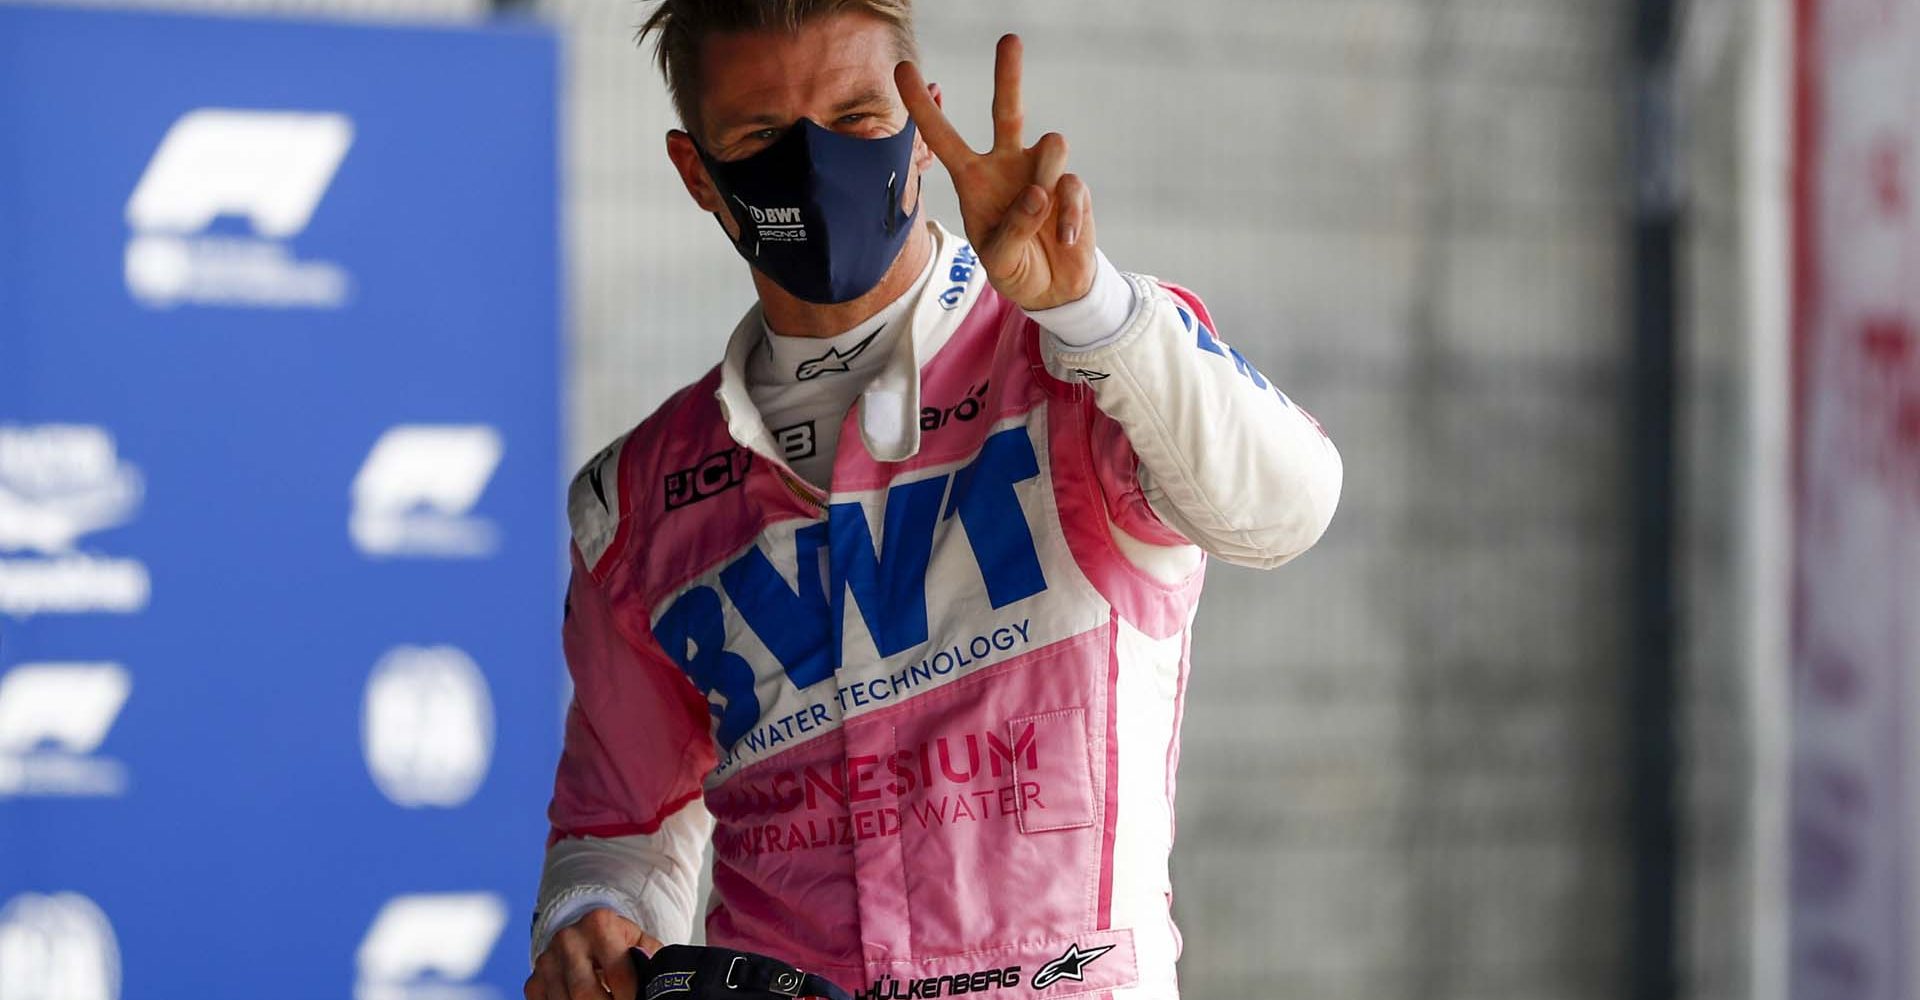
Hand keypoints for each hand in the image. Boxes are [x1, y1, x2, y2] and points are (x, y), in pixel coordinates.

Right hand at [524, 908, 662, 999]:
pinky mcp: (534, 981)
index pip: (618, 973)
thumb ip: (648, 959)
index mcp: (599, 923)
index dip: (631, 997)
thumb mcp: (640, 943)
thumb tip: (653, 988)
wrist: (586, 936)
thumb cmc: (619, 943)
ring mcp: (547, 960)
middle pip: (585, 993)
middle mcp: (568, 939)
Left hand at [895, 34, 1096, 311]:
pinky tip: (1064, 238)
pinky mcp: (1071, 186)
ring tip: (1042, 211)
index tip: (903, 68)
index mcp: (973, 180)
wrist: (1054, 287)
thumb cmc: (1015, 267)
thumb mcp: (1000, 258)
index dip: (922, 107)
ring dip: (1047, 176)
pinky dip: (1070, 216)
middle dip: (1009, 75)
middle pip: (1008, 111)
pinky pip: (1072, 185)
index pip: (943, 139)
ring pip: (1051, 144)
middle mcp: (1006, 165)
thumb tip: (1039, 192)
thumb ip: (1013, 228)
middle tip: (1009, 38)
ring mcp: (1040, 171)